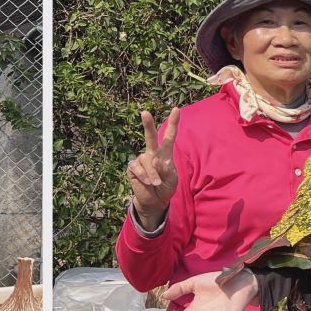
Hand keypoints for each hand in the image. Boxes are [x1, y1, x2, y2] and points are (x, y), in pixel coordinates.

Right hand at [125, 108, 178, 229]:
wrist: (155, 201)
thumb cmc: (165, 187)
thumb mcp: (172, 179)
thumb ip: (166, 169)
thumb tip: (155, 160)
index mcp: (165, 153)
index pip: (169, 136)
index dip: (173, 123)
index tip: (177, 109)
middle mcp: (152, 153)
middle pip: (150, 136)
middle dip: (148, 124)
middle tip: (145, 113)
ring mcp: (142, 160)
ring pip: (147, 161)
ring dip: (153, 174)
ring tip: (156, 183)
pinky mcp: (133, 167)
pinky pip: (138, 168)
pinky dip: (145, 176)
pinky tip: (147, 183)